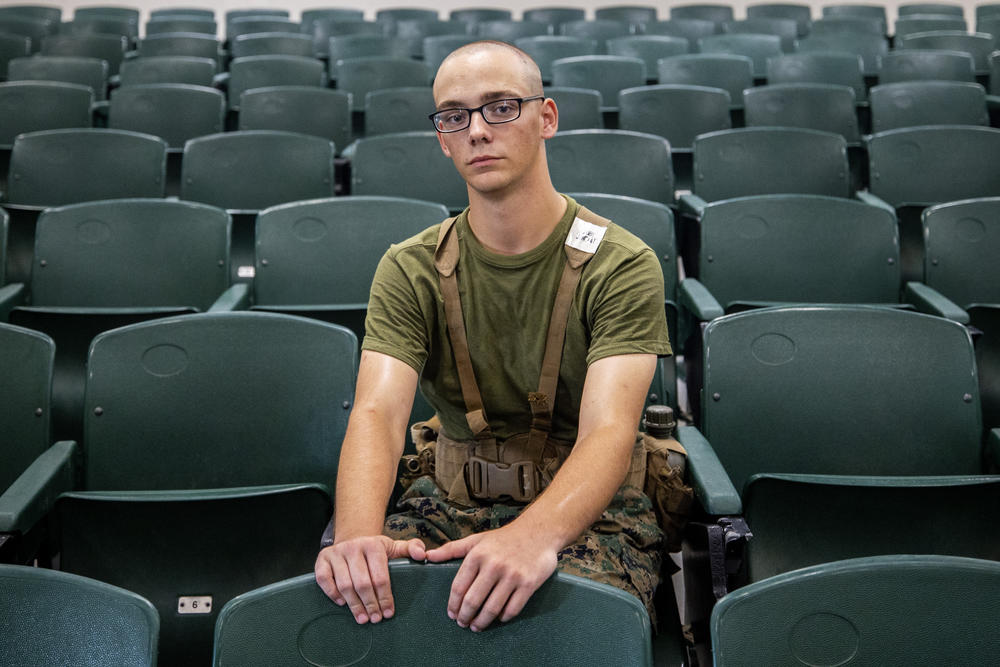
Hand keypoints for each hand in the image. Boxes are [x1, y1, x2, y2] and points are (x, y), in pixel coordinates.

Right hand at [315, 535, 425, 623]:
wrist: (353, 538)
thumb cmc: (375, 549)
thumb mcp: (394, 546)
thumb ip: (411, 549)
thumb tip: (422, 555)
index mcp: (373, 544)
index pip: (380, 576)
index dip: (385, 597)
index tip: (389, 612)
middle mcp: (353, 547)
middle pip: (362, 583)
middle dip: (371, 604)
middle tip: (376, 619)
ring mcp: (336, 553)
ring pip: (344, 584)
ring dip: (354, 605)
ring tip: (363, 618)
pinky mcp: (322, 560)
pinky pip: (324, 580)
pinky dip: (332, 594)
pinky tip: (342, 604)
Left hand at [425, 525, 558, 631]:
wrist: (539, 531)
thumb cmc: (504, 538)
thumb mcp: (476, 540)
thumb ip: (451, 549)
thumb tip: (427, 556)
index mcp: (478, 555)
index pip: (459, 587)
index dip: (453, 604)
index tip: (451, 614)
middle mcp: (494, 565)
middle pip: (473, 601)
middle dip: (465, 617)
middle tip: (463, 624)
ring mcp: (512, 575)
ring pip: (492, 608)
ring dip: (482, 622)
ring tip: (477, 626)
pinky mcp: (529, 584)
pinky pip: (512, 609)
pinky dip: (503, 617)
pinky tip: (498, 618)